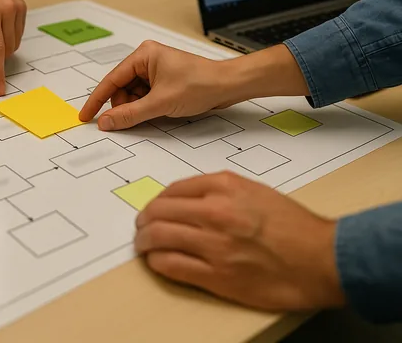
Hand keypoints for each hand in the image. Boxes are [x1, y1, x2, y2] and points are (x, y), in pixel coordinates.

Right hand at [80, 41, 233, 129]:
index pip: (111, 80)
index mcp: (143, 55)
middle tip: (128, 121)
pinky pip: (144, 96)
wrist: (228, 86)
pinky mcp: (163, 81)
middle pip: (121, 89)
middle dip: (123, 106)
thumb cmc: (200, 84)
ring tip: (153, 113)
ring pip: (132, 95)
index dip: (97, 100)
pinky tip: (158, 112)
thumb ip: (129, 114)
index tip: (86, 116)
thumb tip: (106, 122)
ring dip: (136, 108)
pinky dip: (146, 107)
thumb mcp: (160, 103)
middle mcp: (146, 59)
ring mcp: (155, 70)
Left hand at [135, 171, 344, 310]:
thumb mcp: (254, 191)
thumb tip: (185, 200)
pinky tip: (157, 261)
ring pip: (158, 238)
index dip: (157, 202)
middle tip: (141, 227)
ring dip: (144, 242)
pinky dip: (157, 262)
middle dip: (144, 221)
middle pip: (159, 212)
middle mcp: (214, 212)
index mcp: (224, 187)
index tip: (154, 209)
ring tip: (143, 245)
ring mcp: (213, 245)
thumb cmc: (293, 226)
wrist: (322, 259)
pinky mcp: (216, 275)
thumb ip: (219, 191)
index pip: (172, 191)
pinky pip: (170, 265)